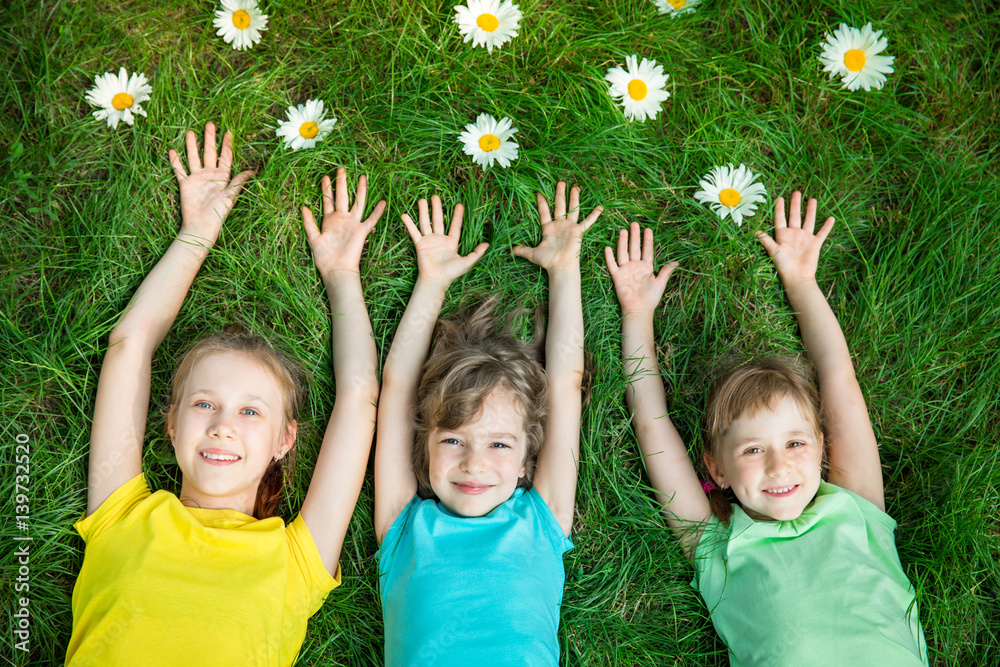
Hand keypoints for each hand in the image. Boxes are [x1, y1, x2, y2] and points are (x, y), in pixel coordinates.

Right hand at [168, 122, 252, 246]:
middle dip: (210, 139)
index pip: (226, 157)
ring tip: (190, 132)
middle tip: (210, 124)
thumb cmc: (219, 212)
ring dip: (192, 146)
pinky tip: (172, 150)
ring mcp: (197, 178)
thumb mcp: (231, 196)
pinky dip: (175, 161)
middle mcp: (210, 175)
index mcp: (223, 177)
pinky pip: (179, 170)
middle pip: (209, 153)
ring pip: (194, 158)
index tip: (228, 132)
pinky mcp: (186, 184)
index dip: (227, 145)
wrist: (202, 225)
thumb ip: (239, 181)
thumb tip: (252, 170)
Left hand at [303, 167, 386, 277]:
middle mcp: (342, 219)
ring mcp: (352, 224)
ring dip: (360, 190)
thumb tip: (304, 207)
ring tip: (363, 177)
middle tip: (341, 168)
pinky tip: (382, 202)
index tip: (325, 176)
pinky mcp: (361, 231)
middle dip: (341, 183)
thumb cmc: (324, 257)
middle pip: (342, 197)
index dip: (326, 189)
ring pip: (358, 203)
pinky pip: (371, 220)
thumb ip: (309, 222)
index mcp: (329, 220)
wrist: (336, 269)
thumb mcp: (313, 238)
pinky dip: (377, 212)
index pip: (327, 201)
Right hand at [401, 195, 487, 285]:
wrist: (436, 280)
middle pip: (438, 220)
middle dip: (437, 208)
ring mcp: (429, 241)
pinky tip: (405, 215)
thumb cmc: (451, 273)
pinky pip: (414, 232)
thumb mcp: (467, 262)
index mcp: (451, 242)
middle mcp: (440, 239)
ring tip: (422, 200)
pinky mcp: (420, 244)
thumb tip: (487, 244)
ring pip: (426, 223)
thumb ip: (476, 253)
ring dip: (424, 212)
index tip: (459, 204)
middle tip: (435, 196)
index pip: (455, 226)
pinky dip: (409, 224)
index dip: (457, 216)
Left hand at [513, 181, 601, 271]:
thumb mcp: (532, 254)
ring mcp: (569, 227)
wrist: (560, 266)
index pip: (544, 212)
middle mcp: (559, 225)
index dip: (541, 203)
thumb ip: (522, 250)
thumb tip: (510, 250)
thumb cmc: (548, 261)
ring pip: (572, 209)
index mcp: (548, 228)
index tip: (538, 192)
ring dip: (573, 198)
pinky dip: (594, 215)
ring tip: (575, 187)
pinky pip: (588, 222)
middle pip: (559, 205)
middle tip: (561, 182)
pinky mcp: (578, 232)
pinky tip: (600, 207)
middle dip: (559, 194)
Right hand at [605, 222, 677, 314]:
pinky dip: (609, 257)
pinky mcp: (617, 277)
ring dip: (622, 242)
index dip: (648, 240)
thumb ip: (666, 271)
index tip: (648, 229)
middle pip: (634, 248)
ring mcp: (625, 270)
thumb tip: (677, 262)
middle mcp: (635, 266)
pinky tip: (608, 248)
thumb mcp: (661, 283)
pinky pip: (612, 265)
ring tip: (622, 231)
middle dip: (634, 236)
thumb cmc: (651, 297)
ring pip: (623, 253)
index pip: (647, 250)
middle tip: (634, 224)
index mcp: (646, 267)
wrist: (640, 309)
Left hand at [756, 191, 834, 286]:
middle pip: (795, 216)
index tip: (780, 198)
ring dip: (810, 211)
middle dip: (795, 204)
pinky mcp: (815, 244)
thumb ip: (766, 240)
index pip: (780, 218)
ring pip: (809, 221)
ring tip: (812, 199)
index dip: (779, 208)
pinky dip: (827, 226)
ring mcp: (805, 238)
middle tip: (797, 192)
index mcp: (783, 235)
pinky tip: (831, 218)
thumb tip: (755, 231)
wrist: (797, 277)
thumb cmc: (784, 265)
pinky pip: (822, 233)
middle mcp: (794, 234)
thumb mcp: (774, 251)